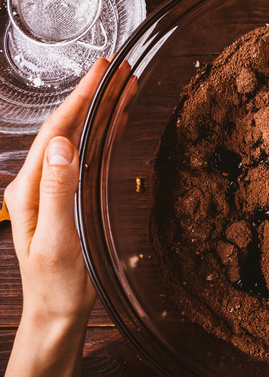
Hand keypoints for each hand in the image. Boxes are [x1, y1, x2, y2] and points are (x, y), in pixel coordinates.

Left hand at [4, 58, 108, 375]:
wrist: (58, 312)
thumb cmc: (56, 283)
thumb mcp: (58, 239)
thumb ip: (58, 191)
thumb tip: (64, 146)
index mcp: (30, 188)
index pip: (56, 132)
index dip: (79, 99)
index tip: (99, 72)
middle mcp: (39, 182)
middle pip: (69, 128)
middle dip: (93, 97)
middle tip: (118, 70)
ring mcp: (54, 188)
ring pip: (80, 139)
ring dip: (101, 112)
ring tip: (124, 88)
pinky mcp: (69, 197)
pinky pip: (88, 156)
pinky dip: (103, 134)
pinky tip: (116, 123)